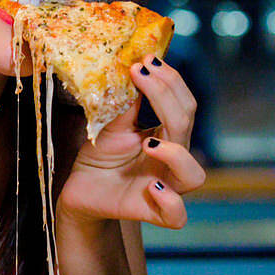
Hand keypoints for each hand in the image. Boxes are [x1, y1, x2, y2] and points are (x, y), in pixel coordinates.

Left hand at [56, 56, 205, 228]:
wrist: (81, 190)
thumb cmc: (101, 155)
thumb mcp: (110, 124)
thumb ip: (124, 102)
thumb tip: (133, 67)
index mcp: (167, 135)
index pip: (183, 105)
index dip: (169, 81)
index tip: (146, 59)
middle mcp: (172, 160)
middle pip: (186, 127)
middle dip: (166, 97)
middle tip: (141, 73)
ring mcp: (166, 186)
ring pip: (193, 175)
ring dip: (176, 155)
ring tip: (150, 142)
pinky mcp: (152, 212)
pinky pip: (176, 215)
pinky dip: (170, 201)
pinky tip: (152, 187)